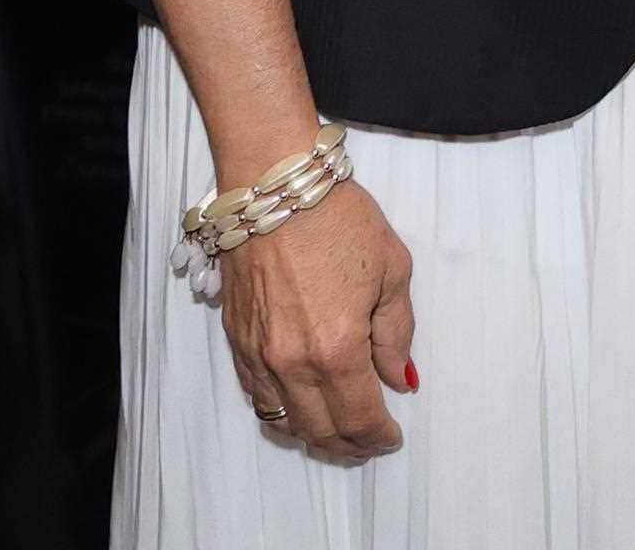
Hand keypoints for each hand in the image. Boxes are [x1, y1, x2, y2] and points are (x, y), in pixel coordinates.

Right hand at [220, 180, 416, 459]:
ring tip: (337, 433)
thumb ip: (395, 333)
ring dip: (312, 435)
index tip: (392, 438)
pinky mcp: (235, 340)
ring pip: (283, 420)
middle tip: (369, 444)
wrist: (273, 187)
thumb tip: (398, 378)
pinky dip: (279, 411)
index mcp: (338, 350)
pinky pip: (256, 395)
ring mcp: (258, 355)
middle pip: (319, 430)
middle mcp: (292, 363)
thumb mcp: (392, 270)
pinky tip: (298, 405)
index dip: (378, 437)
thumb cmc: (340, 220)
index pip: (359, 418)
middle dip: (348, 446)